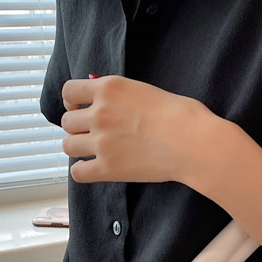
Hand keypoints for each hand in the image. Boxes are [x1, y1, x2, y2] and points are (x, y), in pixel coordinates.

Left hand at [60, 75, 208, 183]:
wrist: (194, 143)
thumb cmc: (182, 116)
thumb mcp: (146, 90)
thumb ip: (120, 95)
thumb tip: (107, 100)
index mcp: (108, 88)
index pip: (69, 91)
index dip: (72, 101)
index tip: (80, 109)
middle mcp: (99, 113)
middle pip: (67, 122)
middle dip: (78, 128)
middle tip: (94, 134)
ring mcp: (101, 142)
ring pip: (68, 146)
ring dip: (79, 149)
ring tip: (94, 152)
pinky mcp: (108, 168)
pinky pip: (78, 173)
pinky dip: (83, 171)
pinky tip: (95, 169)